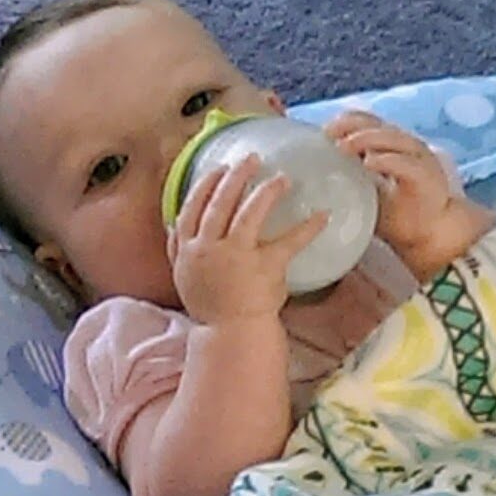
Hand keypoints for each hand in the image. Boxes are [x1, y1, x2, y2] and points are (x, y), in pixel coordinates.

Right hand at [168, 154, 327, 325]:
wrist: (230, 335)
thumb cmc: (211, 306)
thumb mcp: (183, 276)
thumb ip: (177, 248)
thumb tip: (173, 223)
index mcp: (187, 250)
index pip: (191, 208)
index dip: (205, 185)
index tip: (218, 168)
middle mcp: (207, 249)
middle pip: (219, 203)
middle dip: (236, 176)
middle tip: (252, 159)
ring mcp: (235, 257)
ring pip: (248, 212)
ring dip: (266, 190)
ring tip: (281, 178)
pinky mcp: (263, 267)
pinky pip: (288, 242)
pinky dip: (308, 227)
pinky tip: (323, 216)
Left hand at [325, 111, 495, 279]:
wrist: (428, 235)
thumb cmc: (397, 214)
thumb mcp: (365, 192)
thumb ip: (350, 177)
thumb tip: (319, 172)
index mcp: (390, 146)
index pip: (368, 123)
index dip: (346, 122)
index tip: (323, 132)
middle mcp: (405, 147)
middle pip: (377, 125)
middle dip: (351, 126)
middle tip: (329, 134)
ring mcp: (418, 159)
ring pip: (392, 138)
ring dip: (366, 139)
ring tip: (344, 146)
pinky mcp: (427, 175)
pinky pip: (405, 163)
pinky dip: (387, 160)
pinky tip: (369, 162)